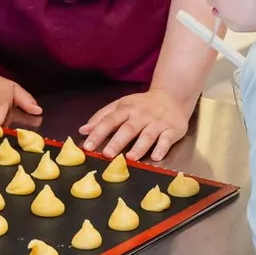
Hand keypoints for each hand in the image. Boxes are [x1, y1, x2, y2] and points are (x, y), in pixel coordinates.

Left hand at [80, 89, 195, 161]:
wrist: (172, 96)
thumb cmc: (141, 105)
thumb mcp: (121, 106)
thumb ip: (102, 117)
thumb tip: (83, 130)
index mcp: (126, 109)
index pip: (110, 120)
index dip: (98, 133)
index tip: (87, 146)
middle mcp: (141, 115)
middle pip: (128, 129)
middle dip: (117, 142)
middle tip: (107, 154)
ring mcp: (157, 122)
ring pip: (147, 135)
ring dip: (139, 146)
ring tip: (130, 158)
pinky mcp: (172, 130)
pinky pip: (167, 139)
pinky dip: (162, 148)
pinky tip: (156, 157)